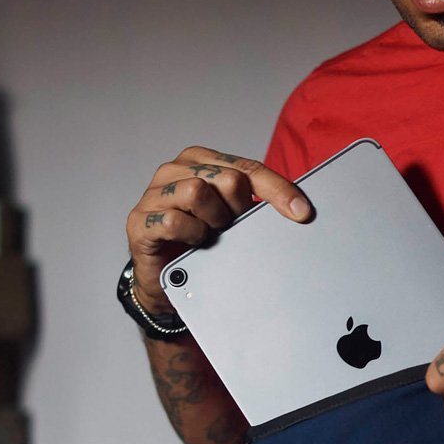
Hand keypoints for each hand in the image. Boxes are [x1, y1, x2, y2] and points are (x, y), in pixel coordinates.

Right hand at [125, 146, 312, 314]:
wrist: (168, 282)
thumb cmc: (202, 244)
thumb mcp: (235, 220)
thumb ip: (256, 206)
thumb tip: (299, 209)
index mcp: (203, 161)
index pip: (249, 168)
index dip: (279, 190)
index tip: (302, 213)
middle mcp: (177, 170)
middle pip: (229, 179)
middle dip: (240, 210)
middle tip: (233, 228)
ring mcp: (155, 193)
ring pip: (199, 193)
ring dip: (214, 222)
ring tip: (210, 235)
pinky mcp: (141, 220)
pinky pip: (175, 221)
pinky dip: (191, 235)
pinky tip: (193, 243)